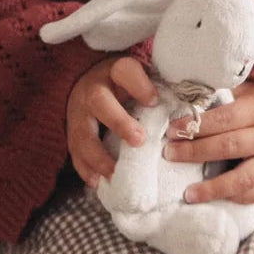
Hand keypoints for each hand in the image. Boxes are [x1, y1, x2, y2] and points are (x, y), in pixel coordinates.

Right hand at [66, 55, 157, 188]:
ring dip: (99, 156)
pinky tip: (98, 182)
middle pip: (99, 101)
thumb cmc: (122, 85)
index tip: (154, 101)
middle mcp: (92, 90)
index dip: (140, 86)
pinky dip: (85, 169)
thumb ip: (155, 90)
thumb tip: (181, 113)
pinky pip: (74, 152)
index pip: (125, 71)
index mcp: (114, 72)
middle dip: (119, 122)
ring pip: (83, 133)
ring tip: (115, 173)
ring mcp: (78, 113)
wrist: (86, 83)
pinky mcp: (71, 133)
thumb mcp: (138, 79)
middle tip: (139, 141)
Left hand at [163, 80, 253, 204]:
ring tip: (188, 193)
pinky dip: (234, 198)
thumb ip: (223, 97)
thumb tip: (186, 106)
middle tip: (169, 154)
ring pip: (243, 179)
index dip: (197, 126)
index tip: (172, 130)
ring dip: (212, 188)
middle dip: (195, 152)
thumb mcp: (250, 90)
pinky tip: (214, 199)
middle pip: (229, 147)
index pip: (225, 118)